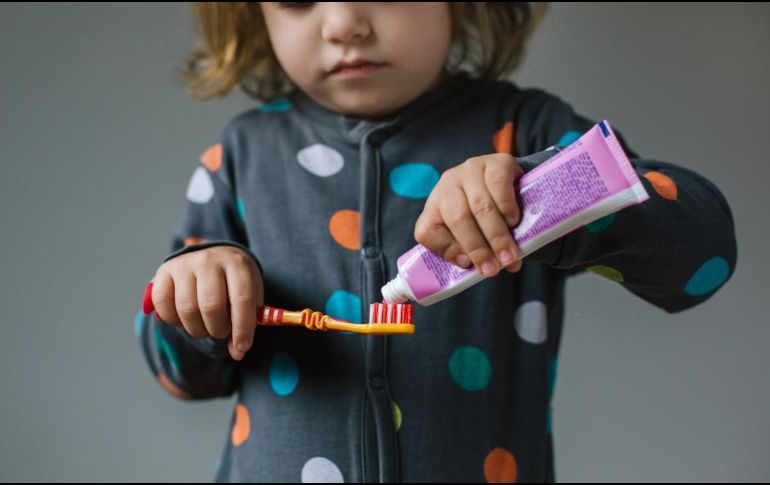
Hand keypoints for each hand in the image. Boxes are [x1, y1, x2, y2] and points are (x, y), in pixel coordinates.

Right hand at [151, 246, 263, 360]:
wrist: (213, 258)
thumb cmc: (234, 283)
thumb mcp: (249, 296)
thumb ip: (245, 323)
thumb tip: (237, 352)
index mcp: (237, 263)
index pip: (242, 298)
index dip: (242, 328)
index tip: (242, 347)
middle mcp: (210, 259)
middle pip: (211, 306)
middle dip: (218, 329)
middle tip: (221, 331)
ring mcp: (185, 264)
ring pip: (187, 309)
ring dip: (197, 329)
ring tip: (206, 326)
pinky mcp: (164, 272)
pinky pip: (163, 306)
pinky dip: (174, 321)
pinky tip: (186, 319)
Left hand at [414, 153, 523, 276]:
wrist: (515, 184)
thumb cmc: (489, 217)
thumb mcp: (473, 233)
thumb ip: (469, 250)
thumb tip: (480, 268)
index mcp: (434, 207)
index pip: (427, 231)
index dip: (446, 250)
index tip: (467, 266)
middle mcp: (448, 184)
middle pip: (457, 218)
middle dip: (477, 248)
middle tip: (494, 269)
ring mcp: (471, 169)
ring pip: (479, 205)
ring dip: (496, 235)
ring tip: (510, 256)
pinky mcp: (497, 161)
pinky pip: (499, 185)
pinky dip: (507, 207)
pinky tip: (513, 221)